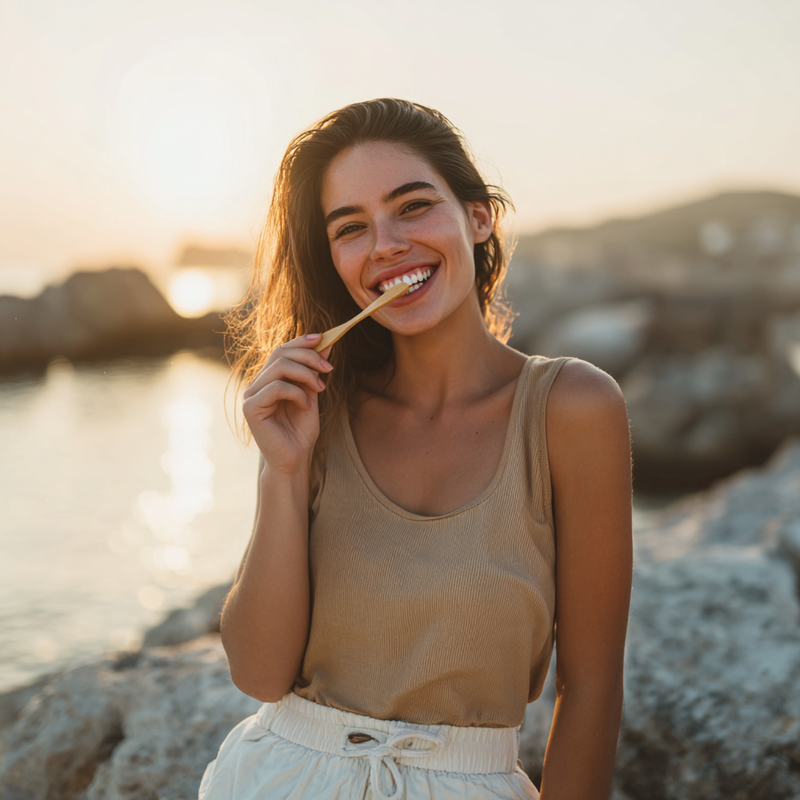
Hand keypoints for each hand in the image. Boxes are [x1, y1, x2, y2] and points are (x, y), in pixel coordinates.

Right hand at [242, 333, 332, 474]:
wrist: (295, 460)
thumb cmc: (301, 431)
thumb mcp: (312, 394)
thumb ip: (314, 371)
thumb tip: (326, 343)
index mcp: (269, 379)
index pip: (281, 350)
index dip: (301, 341)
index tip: (323, 338)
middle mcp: (257, 384)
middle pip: (280, 354)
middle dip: (308, 356)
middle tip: (328, 369)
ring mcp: (251, 395)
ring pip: (278, 367)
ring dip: (305, 375)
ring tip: (320, 390)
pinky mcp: (250, 408)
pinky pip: (276, 387)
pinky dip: (296, 393)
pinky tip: (305, 406)